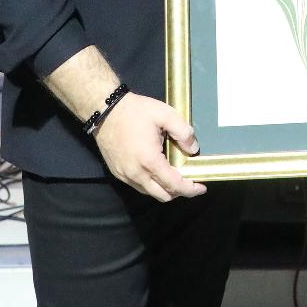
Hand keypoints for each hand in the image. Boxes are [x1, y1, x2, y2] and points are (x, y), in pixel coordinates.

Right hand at [91, 92, 207, 201]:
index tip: (202, 188)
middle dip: (179, 192)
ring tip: (175, 176)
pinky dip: (151, 185)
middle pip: (163, 195)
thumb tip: (193, 149)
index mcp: (150, 161)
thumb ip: (183, 131)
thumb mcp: (164, 114)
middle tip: (191, 182)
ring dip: (165, 189)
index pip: (174, 185)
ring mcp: (125, 175)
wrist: (105, 110)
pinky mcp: (117, 173)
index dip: (190, 189)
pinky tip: (157, 172)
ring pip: (150, 193)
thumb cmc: (135, 111)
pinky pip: (138, 186)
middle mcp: (136, 173)